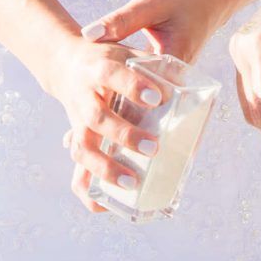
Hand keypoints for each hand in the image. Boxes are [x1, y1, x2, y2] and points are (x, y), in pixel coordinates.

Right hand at [45, 29, 169, 214]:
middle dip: (125, 135)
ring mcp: (76, 122)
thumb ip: (157, 66)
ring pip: (83, 149)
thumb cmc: (111, 60)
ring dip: (105, 169)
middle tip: (154, 147)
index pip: (113, 75)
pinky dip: (87, 192)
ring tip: (133, 183)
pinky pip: (76, 172)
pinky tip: (106, 206)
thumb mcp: (130, 54)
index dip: (133, 87)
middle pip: (98, 118)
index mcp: (99, 68)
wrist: (68, 66)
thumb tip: (192, 82)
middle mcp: (84, 96)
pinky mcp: (77, 142)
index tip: (157, 98)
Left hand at [55, 0, 237, 211]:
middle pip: (154, 118)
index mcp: (175, 63)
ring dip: (138, 133)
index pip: (149, 99)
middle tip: (116, 165)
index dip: (127, 120)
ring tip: (118, 162)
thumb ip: (121, 20)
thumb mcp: (152, 3)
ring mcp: (178, 82)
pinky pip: (160, 105)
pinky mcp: (174, 79)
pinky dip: (142, 116)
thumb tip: (88, 35)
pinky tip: (122, 125)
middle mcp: (178, 80)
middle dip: (132, 139)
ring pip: (158, 116)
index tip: (108, 144)